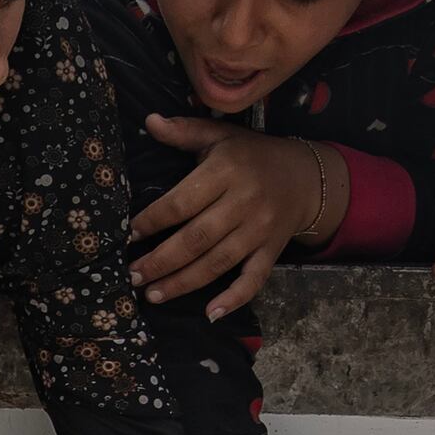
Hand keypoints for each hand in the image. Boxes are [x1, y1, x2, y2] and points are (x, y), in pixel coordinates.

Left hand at [130, 113, 341, 313]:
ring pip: (217, 263)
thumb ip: (184, 131)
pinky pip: (253, 280)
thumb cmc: (252, 155)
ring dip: (183, 283)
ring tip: (153, 294)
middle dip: (160, 261)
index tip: (128, 235)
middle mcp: (242, 203)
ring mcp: (259, 231)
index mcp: (225, 172)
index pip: (181, 202)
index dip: (152, 221)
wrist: (306, 176)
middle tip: (132, 276)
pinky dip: (234, 299)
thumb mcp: (221, 136)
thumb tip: (149, 121)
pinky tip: (210, 314)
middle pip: (195, 239)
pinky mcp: (271, 251)